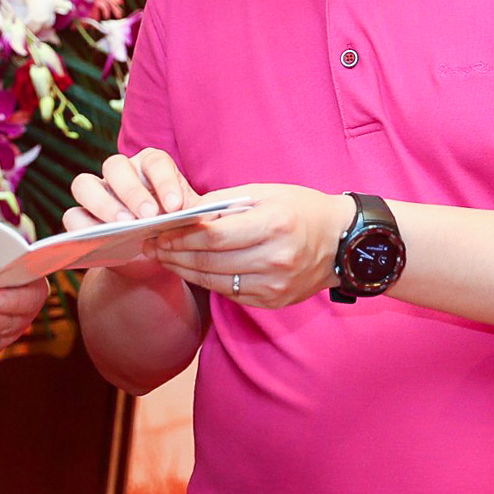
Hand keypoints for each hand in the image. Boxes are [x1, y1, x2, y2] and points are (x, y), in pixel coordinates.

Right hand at [67, 150, 198, 276]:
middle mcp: (120, 173)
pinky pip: (72, 216)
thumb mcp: (188, 224)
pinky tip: (103, 240)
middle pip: (115, 166)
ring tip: (124, 226)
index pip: (154, 161)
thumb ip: (194, 218)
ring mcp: (96, 193)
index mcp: (149, 165)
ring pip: (84, 183)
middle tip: (149, 216)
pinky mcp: (80, 218)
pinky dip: (84, 227)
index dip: (164, 181)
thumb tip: (206, 217)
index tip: (176, 207)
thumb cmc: (173, 231)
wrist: (152, 260)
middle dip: (132, 191)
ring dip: (103, 204)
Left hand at [152, 183, 351, 310]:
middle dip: (174, 253)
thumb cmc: (301, 209)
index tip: (159, 230)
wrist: (342, 242)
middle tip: (151, 246)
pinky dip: (206, 281)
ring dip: (184, 270)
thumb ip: (223, 202)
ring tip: (164, 258)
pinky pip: (230, 293)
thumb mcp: (265, 192)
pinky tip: (190, 270)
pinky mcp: (273, 301)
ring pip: (215, 281)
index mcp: (273, 224)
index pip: (213, 236)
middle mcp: (275, 258)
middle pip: (209, 261)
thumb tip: (183, 210)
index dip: (181, 236)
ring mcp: (274, 284)